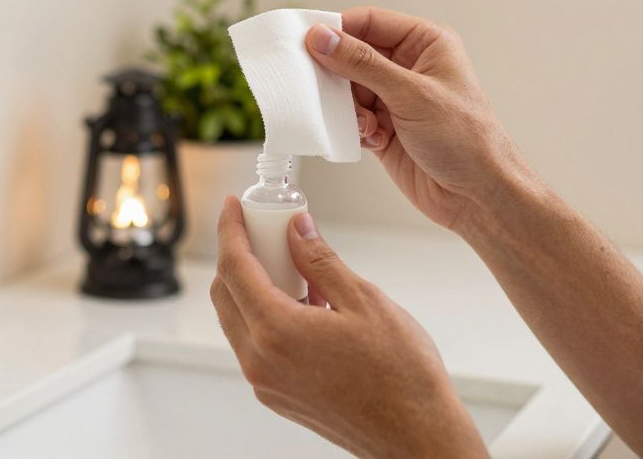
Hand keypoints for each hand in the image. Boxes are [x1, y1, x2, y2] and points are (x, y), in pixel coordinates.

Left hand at [210, 197, 487, 458]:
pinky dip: (266, 315)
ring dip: (252, 286)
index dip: (230, 230)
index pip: (233, 268)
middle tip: (264, 230)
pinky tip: (304, 301)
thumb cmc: (401, 376)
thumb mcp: (364, 300)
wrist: (416, 434)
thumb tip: (296, 228)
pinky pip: (256, 345)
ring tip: (292, 264)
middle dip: (238, 256)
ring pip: (238, 320)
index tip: (233, 207)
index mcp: (277, 332)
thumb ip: (321, 260)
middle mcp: (261, 361)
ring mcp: (266, 383)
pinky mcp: (277, 395)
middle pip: (225, 294)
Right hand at [307, 6, 528, 233]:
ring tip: (365, 124)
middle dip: (338, 74)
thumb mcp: (411, 94)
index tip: (307, 42)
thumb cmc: (465, 139)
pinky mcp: (384, 127)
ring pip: (348, 89)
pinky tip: (374, 139)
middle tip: (323, 88)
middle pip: (353, 55)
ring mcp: (395, 97)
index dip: (338, 30)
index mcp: (425, 43)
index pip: (369, 22)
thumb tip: (323, 37)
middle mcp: (409, 66)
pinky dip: (355, 128)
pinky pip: (352, 117)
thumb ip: (363, 64)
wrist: (477, 195)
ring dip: (348, 107)